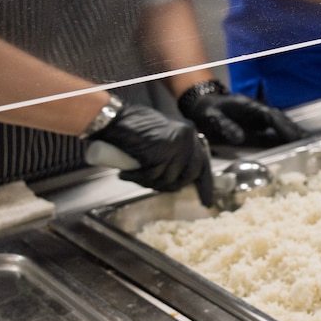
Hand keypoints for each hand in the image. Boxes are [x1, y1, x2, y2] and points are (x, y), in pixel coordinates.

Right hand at [91, 103, 213, 200]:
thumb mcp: (160, 140)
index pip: (203, 164)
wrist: (114, 118)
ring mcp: (177, 144)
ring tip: (132, 176)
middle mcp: (188, 138)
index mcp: (190, 134)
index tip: (206, 202)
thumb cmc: (132, 128)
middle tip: (150, 186)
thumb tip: (179, 183)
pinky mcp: (162, 151)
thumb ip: (173, 155)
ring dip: (148, 183)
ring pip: (168, 178)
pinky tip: (125, 174)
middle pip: (189, 175)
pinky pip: (152, 175)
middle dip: (171, 186)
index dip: (204, 185)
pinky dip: (136, 178)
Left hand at [178, 82, 304, 147]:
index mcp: (250, 107)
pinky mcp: (258, 129)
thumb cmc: (207, 111)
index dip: (284, 127)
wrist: (203, 107)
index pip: (272, 117)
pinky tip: (295, 148)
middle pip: (282, 121)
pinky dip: (285, 140)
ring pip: (281, 127)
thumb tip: (239, 138)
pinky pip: (274, 134)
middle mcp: (259, 113)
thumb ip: (225, 126)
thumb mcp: (212, 117)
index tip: (295, 137)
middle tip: (310, 144)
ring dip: (294, 136)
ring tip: (309, 147)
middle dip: (295, 132)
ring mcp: (260, 120)